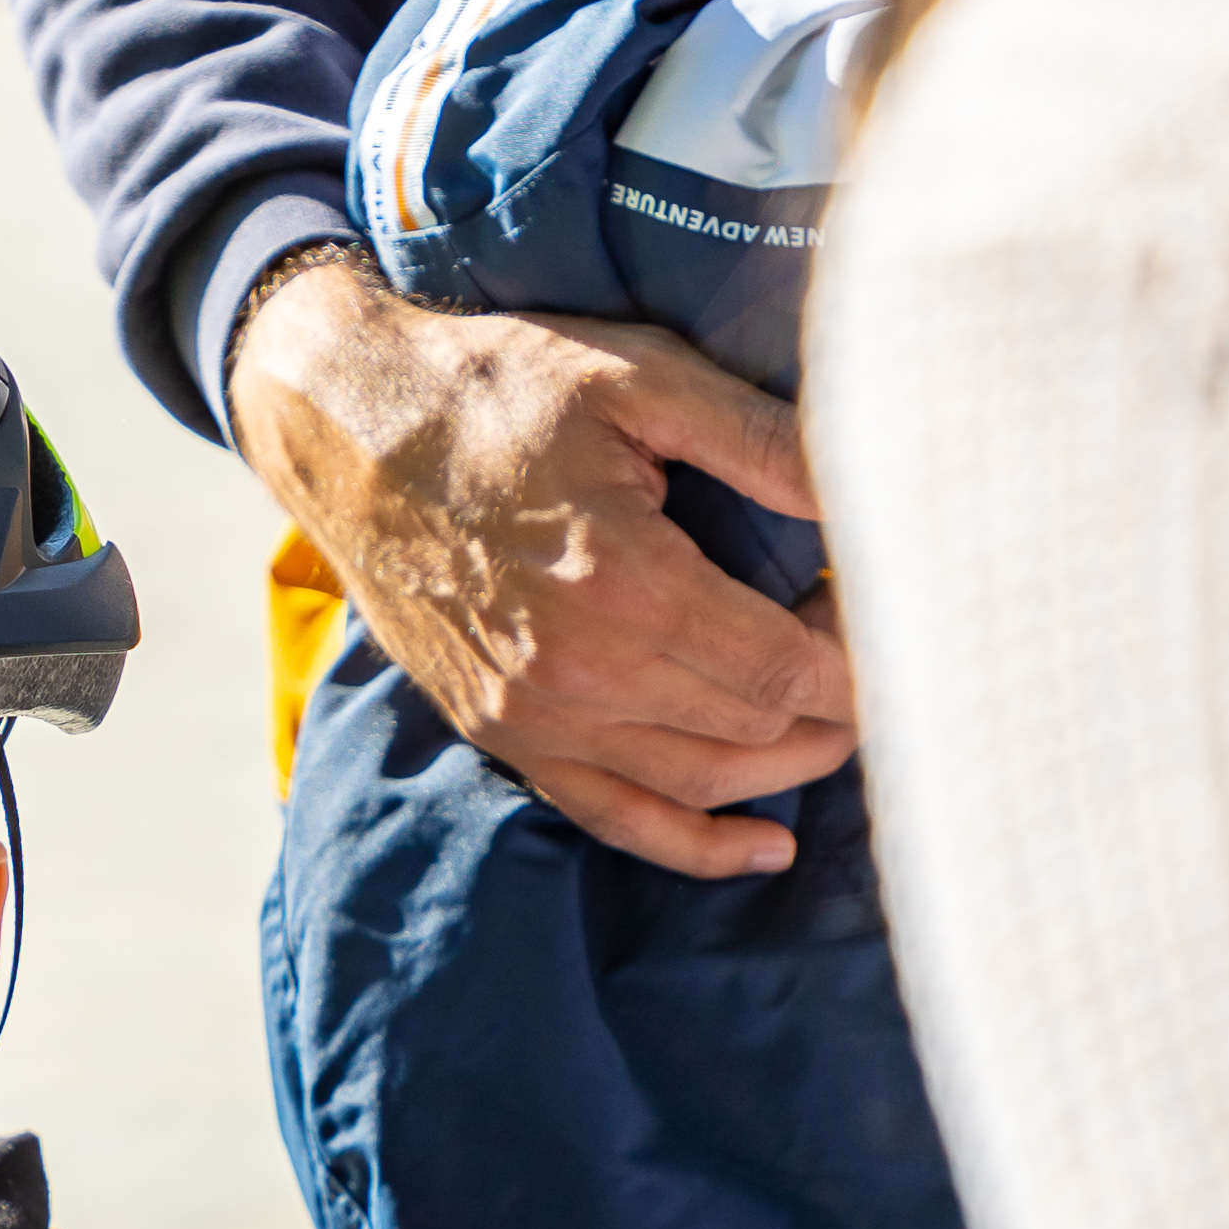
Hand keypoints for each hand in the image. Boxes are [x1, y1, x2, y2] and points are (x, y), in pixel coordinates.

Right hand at [227, 259, 857, 878]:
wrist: (345, 430)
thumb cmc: (496, 390)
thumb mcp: (640, 380)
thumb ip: (762, 441)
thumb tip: (874, 489)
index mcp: (625, 583)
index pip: (789, 667)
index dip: (860, 652)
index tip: (884, 606)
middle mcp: (580, 673)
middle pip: (757, 729)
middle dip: (837, 700)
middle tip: (870, 643)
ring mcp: (536, 720)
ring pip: (702, 782)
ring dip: (788, 766)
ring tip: (841, 720)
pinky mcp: (506, 737)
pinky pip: (617, 818)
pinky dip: (698, 847)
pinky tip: (767, 848)